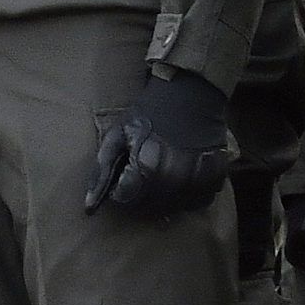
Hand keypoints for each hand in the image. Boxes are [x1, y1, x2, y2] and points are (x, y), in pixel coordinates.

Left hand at [84, 68, 236, 216]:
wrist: (189, 95)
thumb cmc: (147, 115)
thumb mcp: (116, 136)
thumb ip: (102, 173)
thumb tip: (88, 208)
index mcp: (148, 168)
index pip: (126, 200)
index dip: (119, 190)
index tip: (122, 176)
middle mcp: (175, 179)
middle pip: (149, 208)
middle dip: (139, 197)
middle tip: (140, 174)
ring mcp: (198, 180)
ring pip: (173, 208)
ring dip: (163, 200)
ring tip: (159, 175)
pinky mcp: (215, 179)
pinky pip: (198, 202)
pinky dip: (187, 197)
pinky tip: (180, 180)